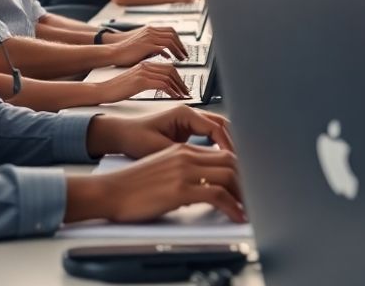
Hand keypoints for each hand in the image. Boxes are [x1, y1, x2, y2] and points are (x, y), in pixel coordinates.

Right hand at [75, 142, 244, 222]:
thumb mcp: (162, 170)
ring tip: (251, 207)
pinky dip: (233, 206)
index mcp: (182, 149)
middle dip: (248, 180)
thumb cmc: (131, 186)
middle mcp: (186, 155)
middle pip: (231, 161)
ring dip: (245, 193)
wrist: (108, 191)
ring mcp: (184, 170)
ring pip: (229, 175)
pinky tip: (237, 215)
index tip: (250, 182)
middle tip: (256, 196)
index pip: (223, 153)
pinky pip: (217, 194)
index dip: (241, 168)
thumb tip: (204, 187)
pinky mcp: (180, 188)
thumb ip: (184, 172)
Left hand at [88, 106, 235, 157]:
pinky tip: (221, 162)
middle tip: (242, 165)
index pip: (217, 128)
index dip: (229, 146)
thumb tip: (204, 169)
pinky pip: (211, 135)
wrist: (119, 136)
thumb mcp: (160, 150)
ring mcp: (190, 120)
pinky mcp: (188, 129)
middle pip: (223, 126)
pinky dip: (219, 147)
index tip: (235, 163)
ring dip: (228, 146)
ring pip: (219, 130)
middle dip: (235, 145)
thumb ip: (185, 156)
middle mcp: (190, 113)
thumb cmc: (134, 138)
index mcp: (185, 113)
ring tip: (236, 165)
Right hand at [97, 61, 190, 101]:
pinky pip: (162, 84)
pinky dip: (171, 90)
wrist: (103, 89)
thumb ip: (147, 77)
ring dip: (178, 87)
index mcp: (145, 63)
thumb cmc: (117, 86)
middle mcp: (145, 65)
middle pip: (171, 69)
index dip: (178, 75)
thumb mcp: (135, 78)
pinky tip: (174, 96)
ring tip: (183, 95)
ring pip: (169, 76)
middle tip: (186, 91)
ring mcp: (144, 72)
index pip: (168, 65)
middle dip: (181, 81)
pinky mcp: (141, 81)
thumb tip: (159, 83)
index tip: (182, 85)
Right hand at [107, 26, 188, 64]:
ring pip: (170, 41)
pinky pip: (163, 48)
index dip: (178, 40)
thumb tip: (165, 53)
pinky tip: (170, 60)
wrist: (113, 53)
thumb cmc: (126, 53)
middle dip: (181, 45)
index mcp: (150, 30)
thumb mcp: (142, 47)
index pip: (170, 31)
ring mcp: (149, 37)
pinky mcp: (146, 46)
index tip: (182, 49)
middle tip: (185, 55)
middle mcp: (151, 31)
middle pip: (173, 35)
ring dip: (178, 51)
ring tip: (181, 59)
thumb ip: (154, 47)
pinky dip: (168, 54)